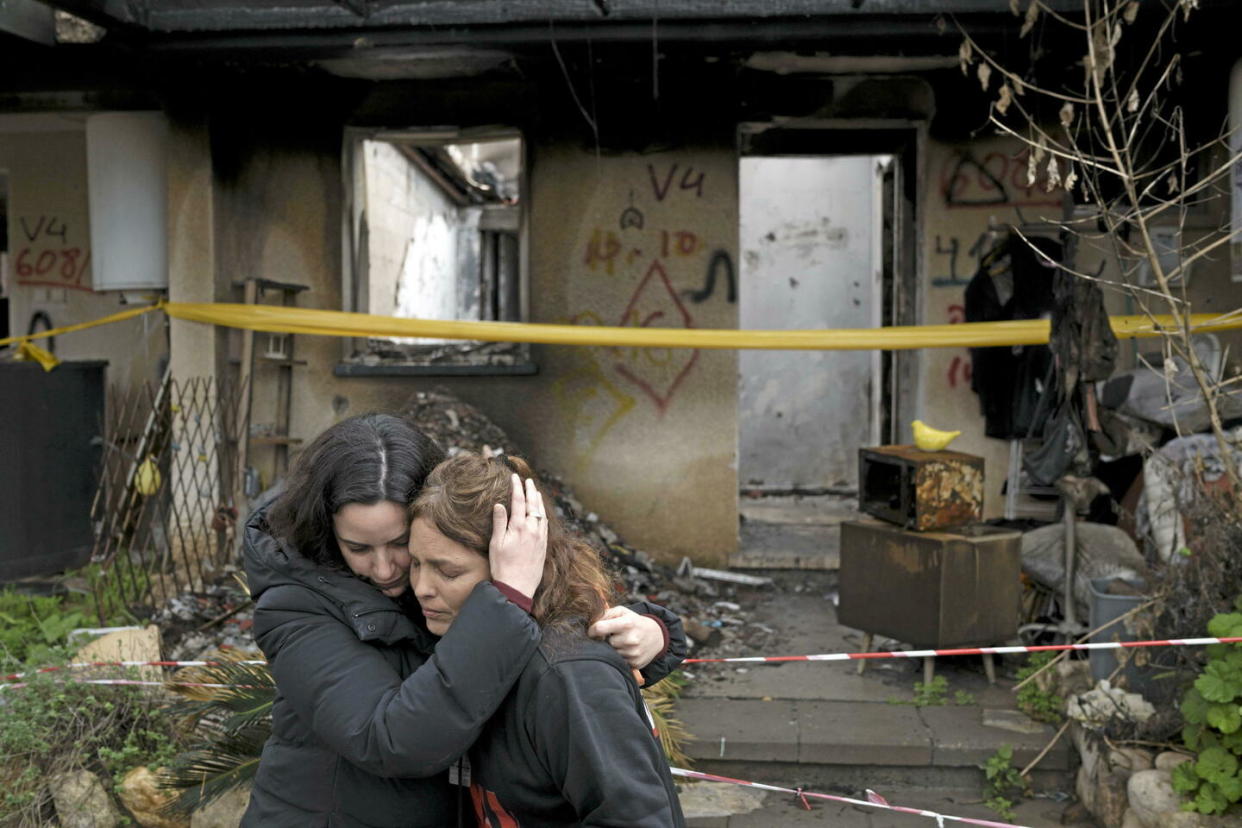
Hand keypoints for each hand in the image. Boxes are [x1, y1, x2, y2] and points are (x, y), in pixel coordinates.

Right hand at [488, 474, 547, 598]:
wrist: (518, 586)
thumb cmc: (502, 566)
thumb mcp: (496, 543)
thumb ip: (499, 522)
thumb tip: (499, 504)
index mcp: (519, 527)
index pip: (518, 501)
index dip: (517, 487)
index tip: (514, 477)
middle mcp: (532, 529)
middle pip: (532, 504)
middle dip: (530, 490)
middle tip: (527, 480)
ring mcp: (540, 537)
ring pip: (542, 513)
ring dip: (538, 501)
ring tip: (536, 491)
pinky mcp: (544, 545)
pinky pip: (545, 524)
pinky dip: (543, 514)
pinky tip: (542, 512)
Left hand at [588, 606, 664, 669]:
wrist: (656, 636)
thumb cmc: (634, 621)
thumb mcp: (622, 611)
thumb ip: (605, 613)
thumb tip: (591, 623)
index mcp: (626, 624)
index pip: (599, 628)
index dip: (592, 630)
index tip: (592, 632)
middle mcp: (630, 639)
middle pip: (605, 642)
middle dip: (607, 639)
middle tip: (615, 635)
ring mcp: (633, 653)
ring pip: (611, 652)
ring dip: (614, 648)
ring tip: (623, 642)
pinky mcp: (635, 663)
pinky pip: (619, 661)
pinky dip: (620, 656)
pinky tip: (627, 650)